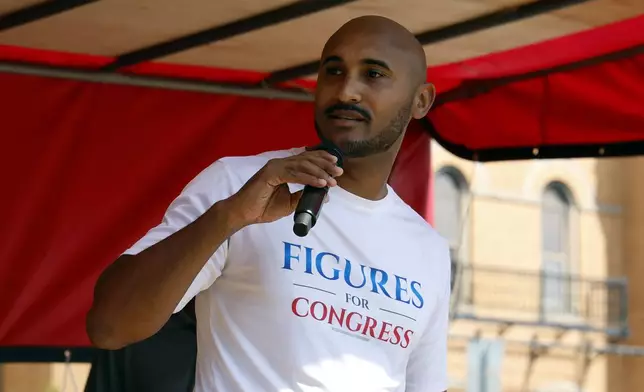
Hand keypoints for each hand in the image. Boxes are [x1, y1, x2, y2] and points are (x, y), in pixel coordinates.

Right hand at [225, 150, 342, 225]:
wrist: (244, 213)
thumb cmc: (263, 208)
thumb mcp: (289, 203)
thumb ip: (303, 196)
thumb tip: (323, 194)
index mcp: (284, 167)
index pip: (306, 159)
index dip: (322, 160)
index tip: (336, 166)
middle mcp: (280, 163)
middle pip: (307, 159)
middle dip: (325, 164)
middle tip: (339, 171)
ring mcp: (275, 166)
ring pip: (302, 165)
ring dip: (320, 172)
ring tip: (332, 180)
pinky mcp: (271, 173)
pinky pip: (294, 174)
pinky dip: (309, 178)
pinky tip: (320, 183)